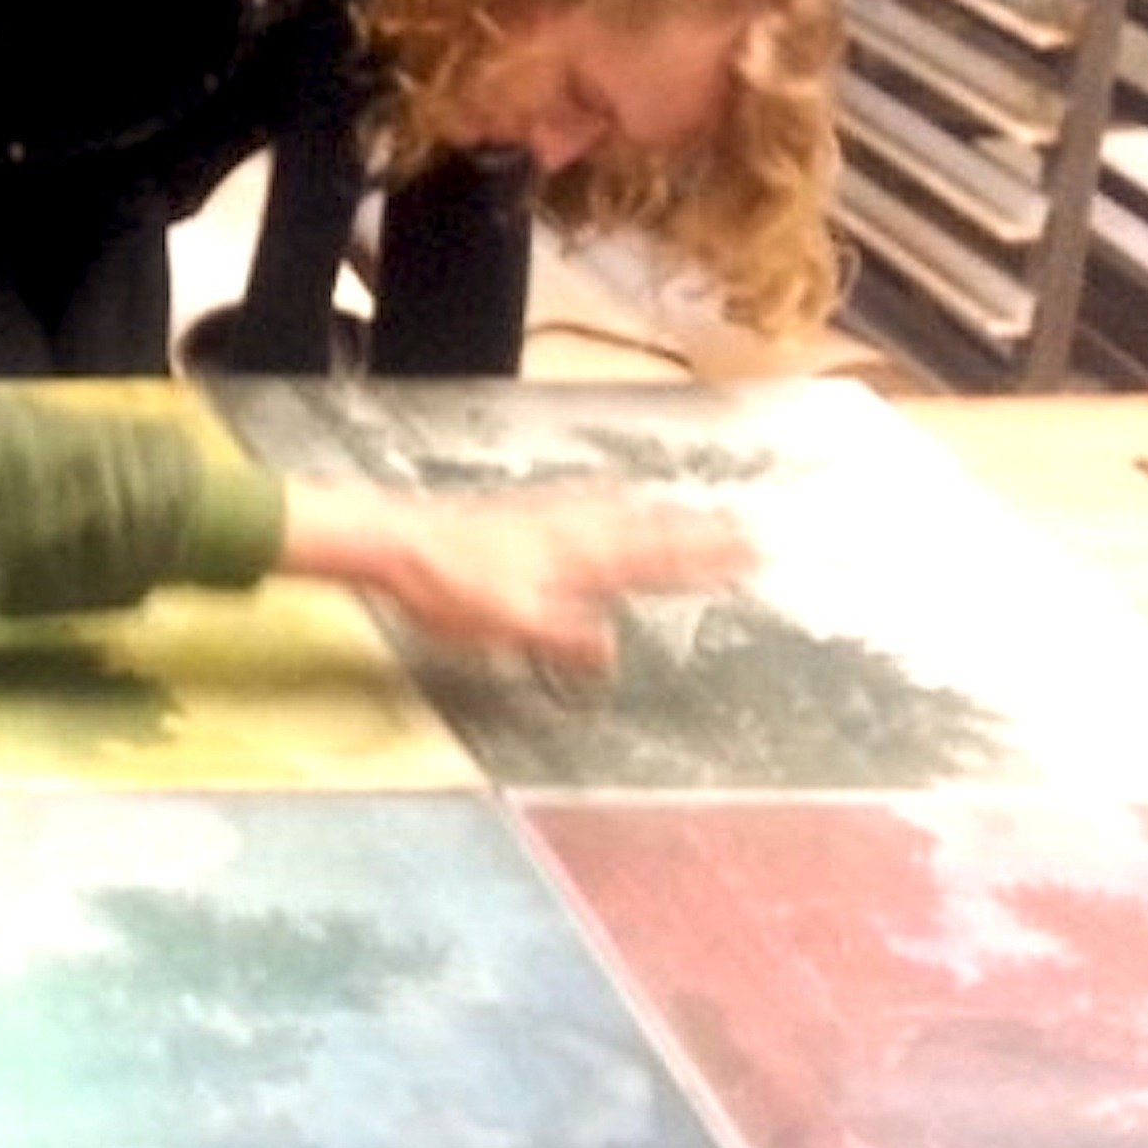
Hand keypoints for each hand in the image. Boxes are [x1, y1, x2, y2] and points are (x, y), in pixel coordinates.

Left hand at [276, 482, 752, 672]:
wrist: (398, 541)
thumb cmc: (450, 588)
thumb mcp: (509, 627)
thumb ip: (565, 639)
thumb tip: (612, 653)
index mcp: (579, 559)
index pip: (657, 559)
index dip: (703, 560)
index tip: (750, 555)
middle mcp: (574, 530)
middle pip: (650, 530)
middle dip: (700, 534)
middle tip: (746, 532)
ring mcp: (550, 515)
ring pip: (623, 512)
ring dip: (664, 516)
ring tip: (697, 513)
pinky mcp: (526, 511)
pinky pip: (589, 502)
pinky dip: (617, 501)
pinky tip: (614, 494)